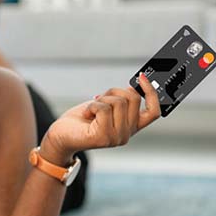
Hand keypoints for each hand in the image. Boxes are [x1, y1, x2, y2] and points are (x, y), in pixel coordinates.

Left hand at [42, 73, 160, 160]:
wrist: (61, 136)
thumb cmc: (82, 120)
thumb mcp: (106, 106)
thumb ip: (122, 100)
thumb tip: (133, 87)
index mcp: (131, 127)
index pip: (154, 111)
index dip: (151, 93)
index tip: (142, 77)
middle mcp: (127, 135)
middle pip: (132, 98)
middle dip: (114, 92)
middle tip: (99, 99)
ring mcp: (117, 138)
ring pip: (118, 102)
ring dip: (101, 100)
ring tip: (91, 111)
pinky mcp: (104, 138)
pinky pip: (103, 108)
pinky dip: (91, 106)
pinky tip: (86, 115)